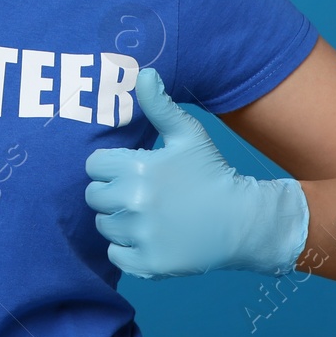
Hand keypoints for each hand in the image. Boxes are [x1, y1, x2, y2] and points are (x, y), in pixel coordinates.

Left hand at [84, 67, 307, 278]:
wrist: (242, 220)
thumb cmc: (212, 172)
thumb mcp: (188, 134)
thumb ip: (160, 105)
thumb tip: (143, 73)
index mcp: (138, 168)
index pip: (94, 166)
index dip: (111, 166)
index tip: (132, 169)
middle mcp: (135, 202)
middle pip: (94, 196)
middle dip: (111, 192)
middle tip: (140, 193)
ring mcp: (142, 235)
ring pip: (104, 226)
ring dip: (119, 221)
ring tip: (147, 215)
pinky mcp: (150, 263)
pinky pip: (116, 256)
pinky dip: (127, 250)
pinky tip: (149, 237)